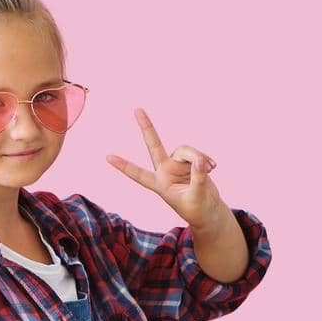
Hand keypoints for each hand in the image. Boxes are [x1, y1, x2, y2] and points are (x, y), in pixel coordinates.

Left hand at [104, 107, 228, 226]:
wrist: (208, 210)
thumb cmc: (198, 209)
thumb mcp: (197, 197)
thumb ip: (198, 179)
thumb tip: (199, 161)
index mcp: (160, 184)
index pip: (138, 174)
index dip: (124, 166)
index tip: (108, 157)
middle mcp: (165, 170)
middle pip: (154, 145)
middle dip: (146, 127)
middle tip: (137, 109)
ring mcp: (177, 164)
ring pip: (185, 149)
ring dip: (199, 156)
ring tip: (211, 168)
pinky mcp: (190, 161)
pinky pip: (197, 153)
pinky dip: (206, 159)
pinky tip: (213, 167)